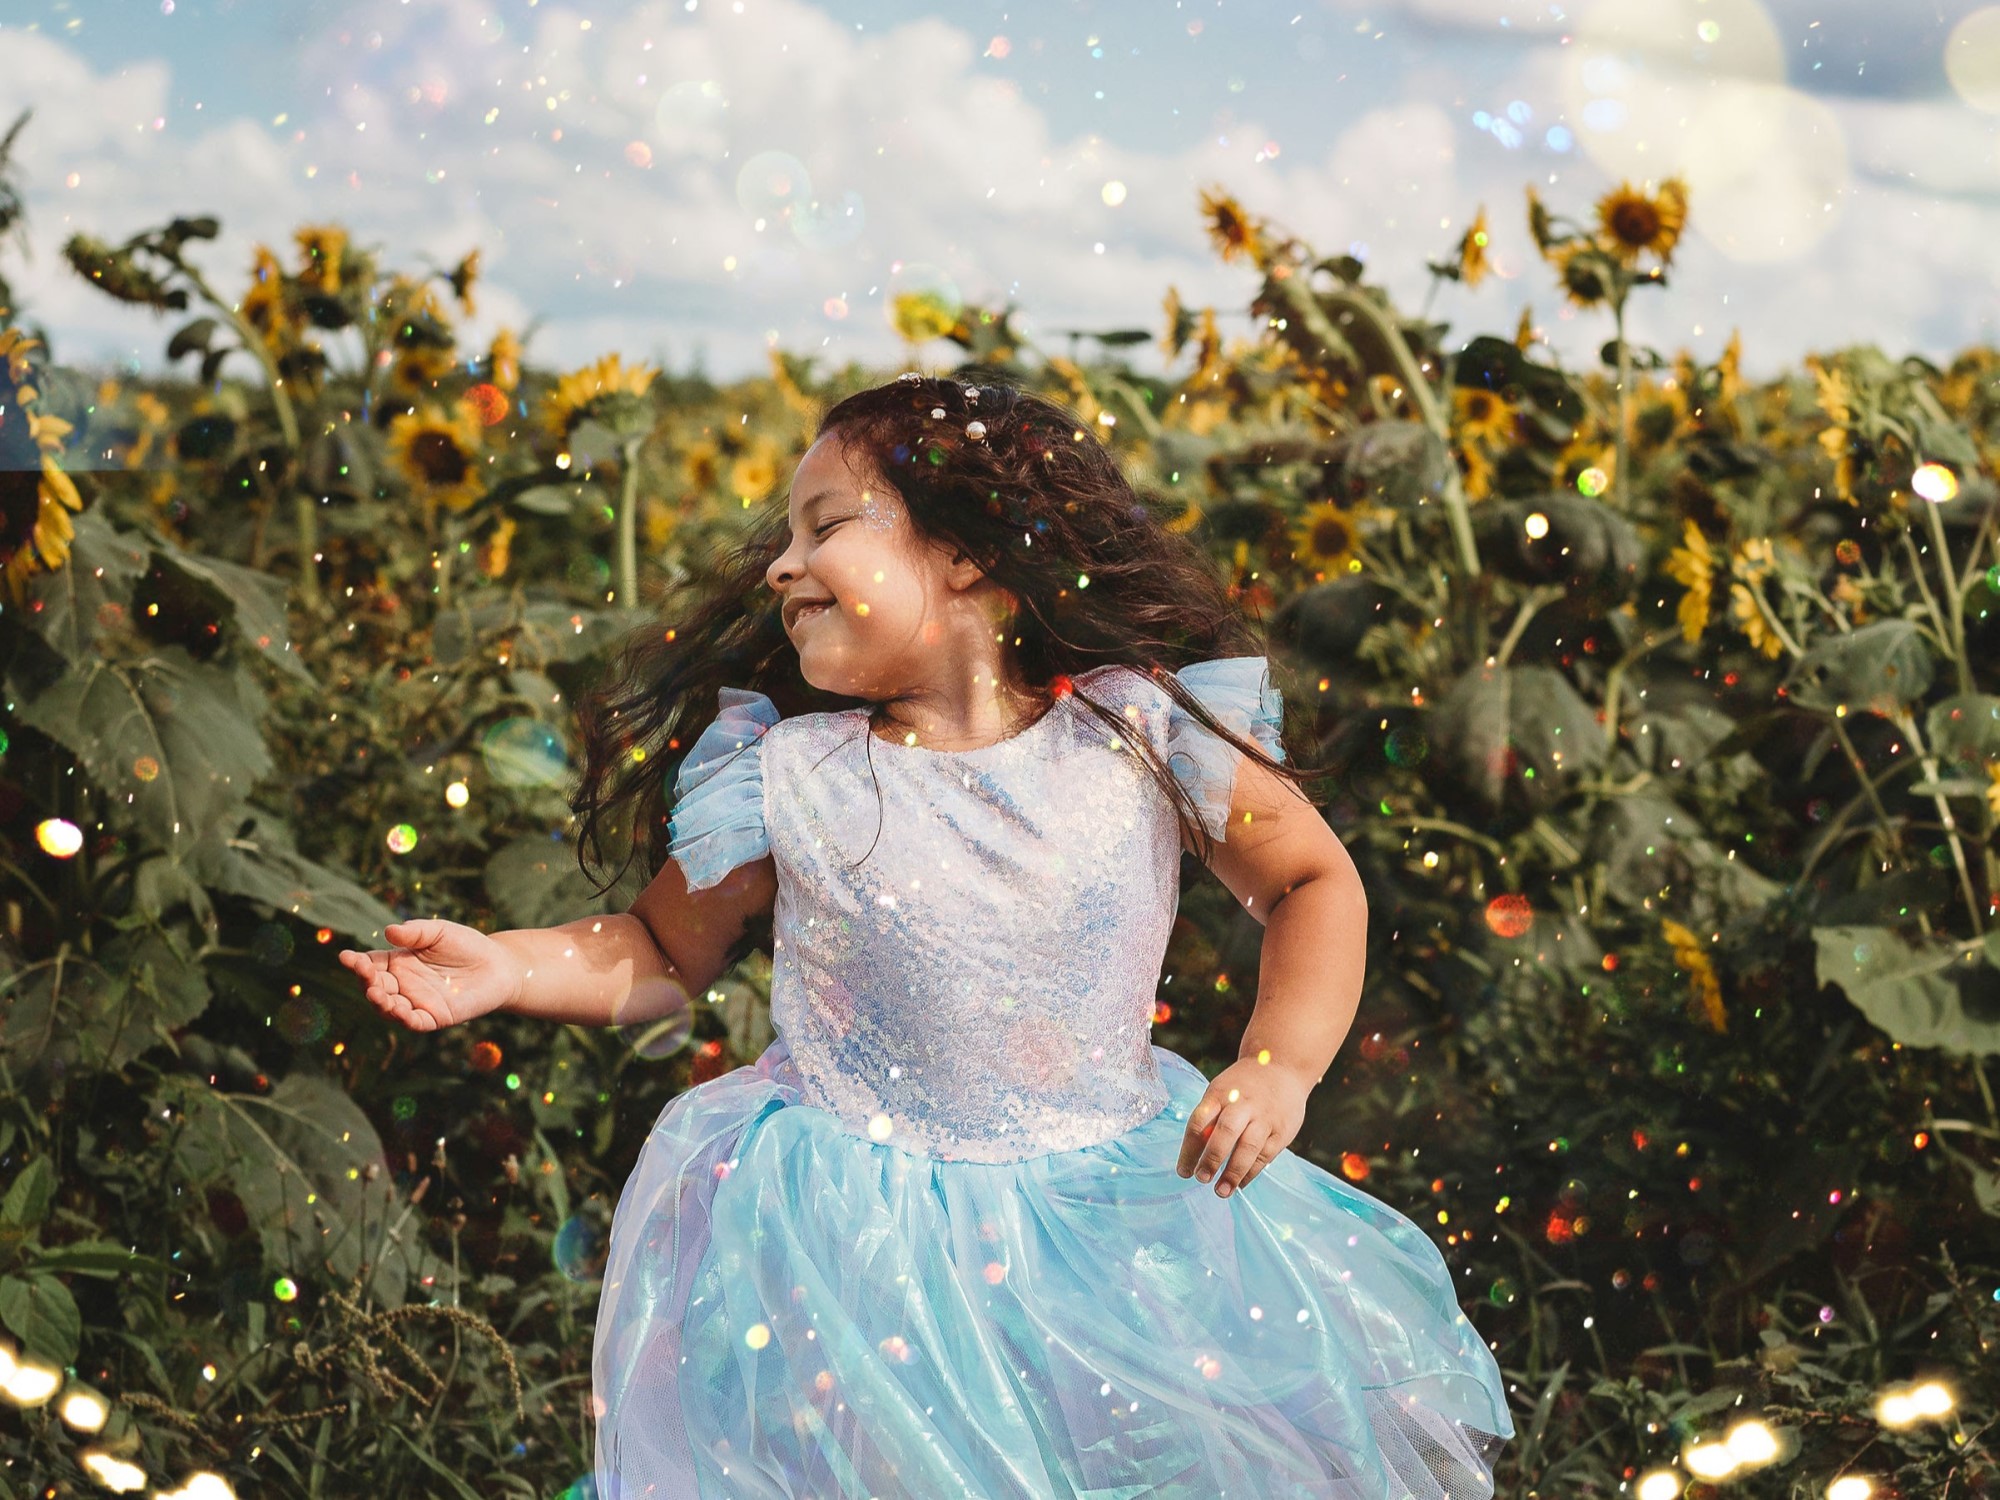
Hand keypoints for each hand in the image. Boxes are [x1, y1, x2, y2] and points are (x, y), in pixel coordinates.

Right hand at [337, 919, 524, 1032]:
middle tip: (366, 974)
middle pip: (375, 987)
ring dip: (380, 1003)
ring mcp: (417, 1003)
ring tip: (376, 993)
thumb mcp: (439, 932)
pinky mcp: (435, 1018)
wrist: (499, 965)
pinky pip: (415, 1022)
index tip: (345, 957)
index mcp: (398, 963)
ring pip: (389, 1008)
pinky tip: (399, 1010)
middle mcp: (403, 985)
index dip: (356, 963)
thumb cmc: (467, 945)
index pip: (370, 964)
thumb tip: (388, 931)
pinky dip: (404, 1019)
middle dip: (366, 982)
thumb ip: (415, 932)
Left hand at [1176, 1056, 1310, 1198]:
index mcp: (1220, 1093)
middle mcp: (1242, 1104)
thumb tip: (1196, 1154)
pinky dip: (1251, 1172)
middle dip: (1212, 1158)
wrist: (1282, 1065)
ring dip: (1233, 1172)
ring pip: (1248, 1148)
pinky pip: (1265, 1155)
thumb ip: (1210, 1118)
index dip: (1189, 1149)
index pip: (1199, 1122)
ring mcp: (1264, 1117)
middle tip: (1201, 1179)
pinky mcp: (1281, 1130)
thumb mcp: (1221, 1090)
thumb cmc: (1242, 1085)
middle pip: (1226, 1132)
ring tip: (1221, 1191)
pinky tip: (1240, 1184)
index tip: (1183, 1172)